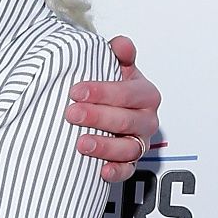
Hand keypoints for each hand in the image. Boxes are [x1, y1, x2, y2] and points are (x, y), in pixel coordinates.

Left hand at [66, 35, 160, 181]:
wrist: (109, 110)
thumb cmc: (113, 89)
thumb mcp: (115, 68)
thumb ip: (119, 54)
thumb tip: (121, 44)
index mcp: (145, 95)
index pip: (128, 93)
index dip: (103, 92)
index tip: (76, 91)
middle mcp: (146, 120)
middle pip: (127, 121)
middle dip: (98, 117)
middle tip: (71, 114)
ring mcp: (139, 143)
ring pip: (128, 148)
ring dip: (105, 147)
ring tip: (81, 143)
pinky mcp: (130, 163)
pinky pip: (127, 171)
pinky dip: (116, 172)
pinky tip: (101, 171)